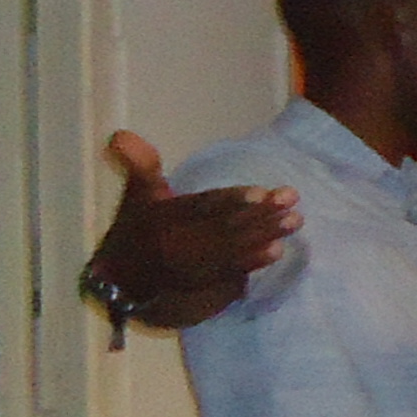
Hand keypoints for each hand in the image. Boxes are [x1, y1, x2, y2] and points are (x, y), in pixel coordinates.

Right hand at [91, 130, 294, 321]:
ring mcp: (192, 265)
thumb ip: (142, 166)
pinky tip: (279, 250)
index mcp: (163, 218)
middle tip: (293, 197)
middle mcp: (178, 243)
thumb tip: (121, 134)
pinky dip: (254, 261)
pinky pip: (230, 271)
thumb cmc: (137, 227)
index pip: (200, 207)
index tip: (261, 192)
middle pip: (225, 227)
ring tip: (296, 220)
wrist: (124, 277)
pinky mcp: (203, 281)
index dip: (230, 201)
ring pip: (233, 248)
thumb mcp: (138, 195)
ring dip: (266, 234)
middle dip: (261, 213)